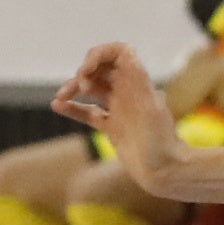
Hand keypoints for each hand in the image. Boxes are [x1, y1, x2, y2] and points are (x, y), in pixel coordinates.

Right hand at [52, 42, 190, 192]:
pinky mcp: (113, 128)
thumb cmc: (162, 142)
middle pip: (101, 68)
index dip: (99, 54)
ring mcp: (120, 109)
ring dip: (74, 88)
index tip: (86, 70)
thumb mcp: (150, 108)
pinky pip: (89, 113)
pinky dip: (73, 108)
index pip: (118, 52)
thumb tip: (127, 52)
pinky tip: (57, 106)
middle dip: (85, 71)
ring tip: (61, 96)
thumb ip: (138, 81)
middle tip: (82, 87)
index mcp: (138, 82)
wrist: (166, 172)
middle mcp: (129, 92)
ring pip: (92, 89)